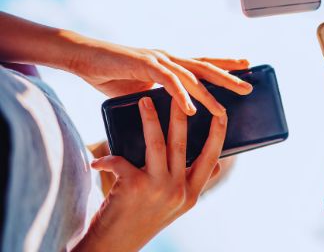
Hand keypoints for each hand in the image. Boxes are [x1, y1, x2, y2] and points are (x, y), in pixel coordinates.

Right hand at [66, 34, 250, 115]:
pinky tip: (191, 109)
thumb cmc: (109, 74)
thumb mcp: (141, 91)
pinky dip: (180, 96)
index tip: (246, 66)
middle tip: (249, 87)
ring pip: (190, 76)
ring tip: (224, 109)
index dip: (224, 64)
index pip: (203, 63)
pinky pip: (167, 82)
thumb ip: (158, 99)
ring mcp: (157, 60)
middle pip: (205, 68)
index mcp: (170, 63)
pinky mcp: (143, 64)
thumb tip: (172, 116)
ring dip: (208, 94)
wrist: (82, 58)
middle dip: (228, 77)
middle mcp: (168, 58)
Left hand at [74, 97, 226, 251]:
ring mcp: (159, 189)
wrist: (115, 247)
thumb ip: (194, 183)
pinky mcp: (135, 188)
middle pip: (184, 143)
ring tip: (144, 100)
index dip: (218, 132)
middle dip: (182, 114)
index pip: (212, 156)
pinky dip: (107, 159)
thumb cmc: (142, 220)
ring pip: (157, 144)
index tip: (222, 110)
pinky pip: (122, 162)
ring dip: (150, 119)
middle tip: (179, 91)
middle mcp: (179, 191)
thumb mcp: (177, 205)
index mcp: (192, 193)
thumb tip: (217, 164)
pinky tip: (98, 160)